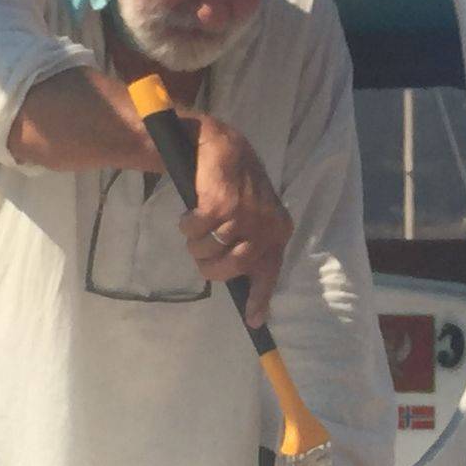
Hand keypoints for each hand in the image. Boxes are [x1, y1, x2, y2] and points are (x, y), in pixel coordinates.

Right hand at [179, 115, 291, 326]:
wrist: (219, 143)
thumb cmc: (235, 182)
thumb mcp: (255, 212)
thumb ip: (252, 242)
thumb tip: (244, 280)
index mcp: (278, 230)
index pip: (270, 271)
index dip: (260, 298)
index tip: (254, 321)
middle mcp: (265, 226)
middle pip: (233, 268)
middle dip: (211, 266)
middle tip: (201, 252)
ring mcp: (243, 216)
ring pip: (210, 252)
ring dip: (196, 244)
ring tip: (195, 227)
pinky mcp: (219, 207)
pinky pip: (194, 232)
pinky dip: (187, 225)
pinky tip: (190, 214)